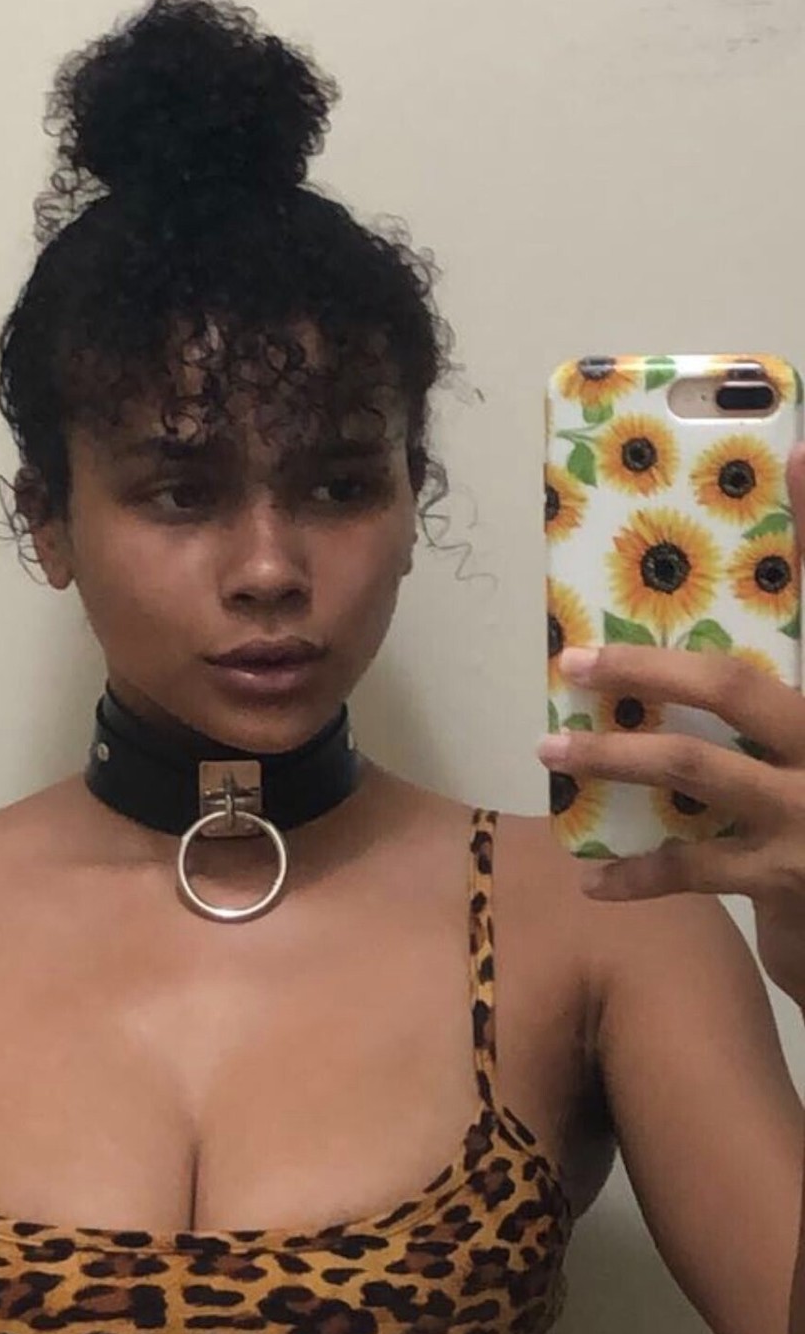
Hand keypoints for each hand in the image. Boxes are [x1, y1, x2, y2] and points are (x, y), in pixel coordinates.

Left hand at [535, 443, 804, 1004]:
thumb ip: (762, 697)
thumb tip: (698, 633)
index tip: (794, 454)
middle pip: (734, 686)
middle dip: (645, 667)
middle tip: (574, 658)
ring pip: (693, 767)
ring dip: (612, 757)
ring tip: (552, 746)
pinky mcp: (784, 878)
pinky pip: (690, 866)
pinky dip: (636, 873)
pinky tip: (591, 876)